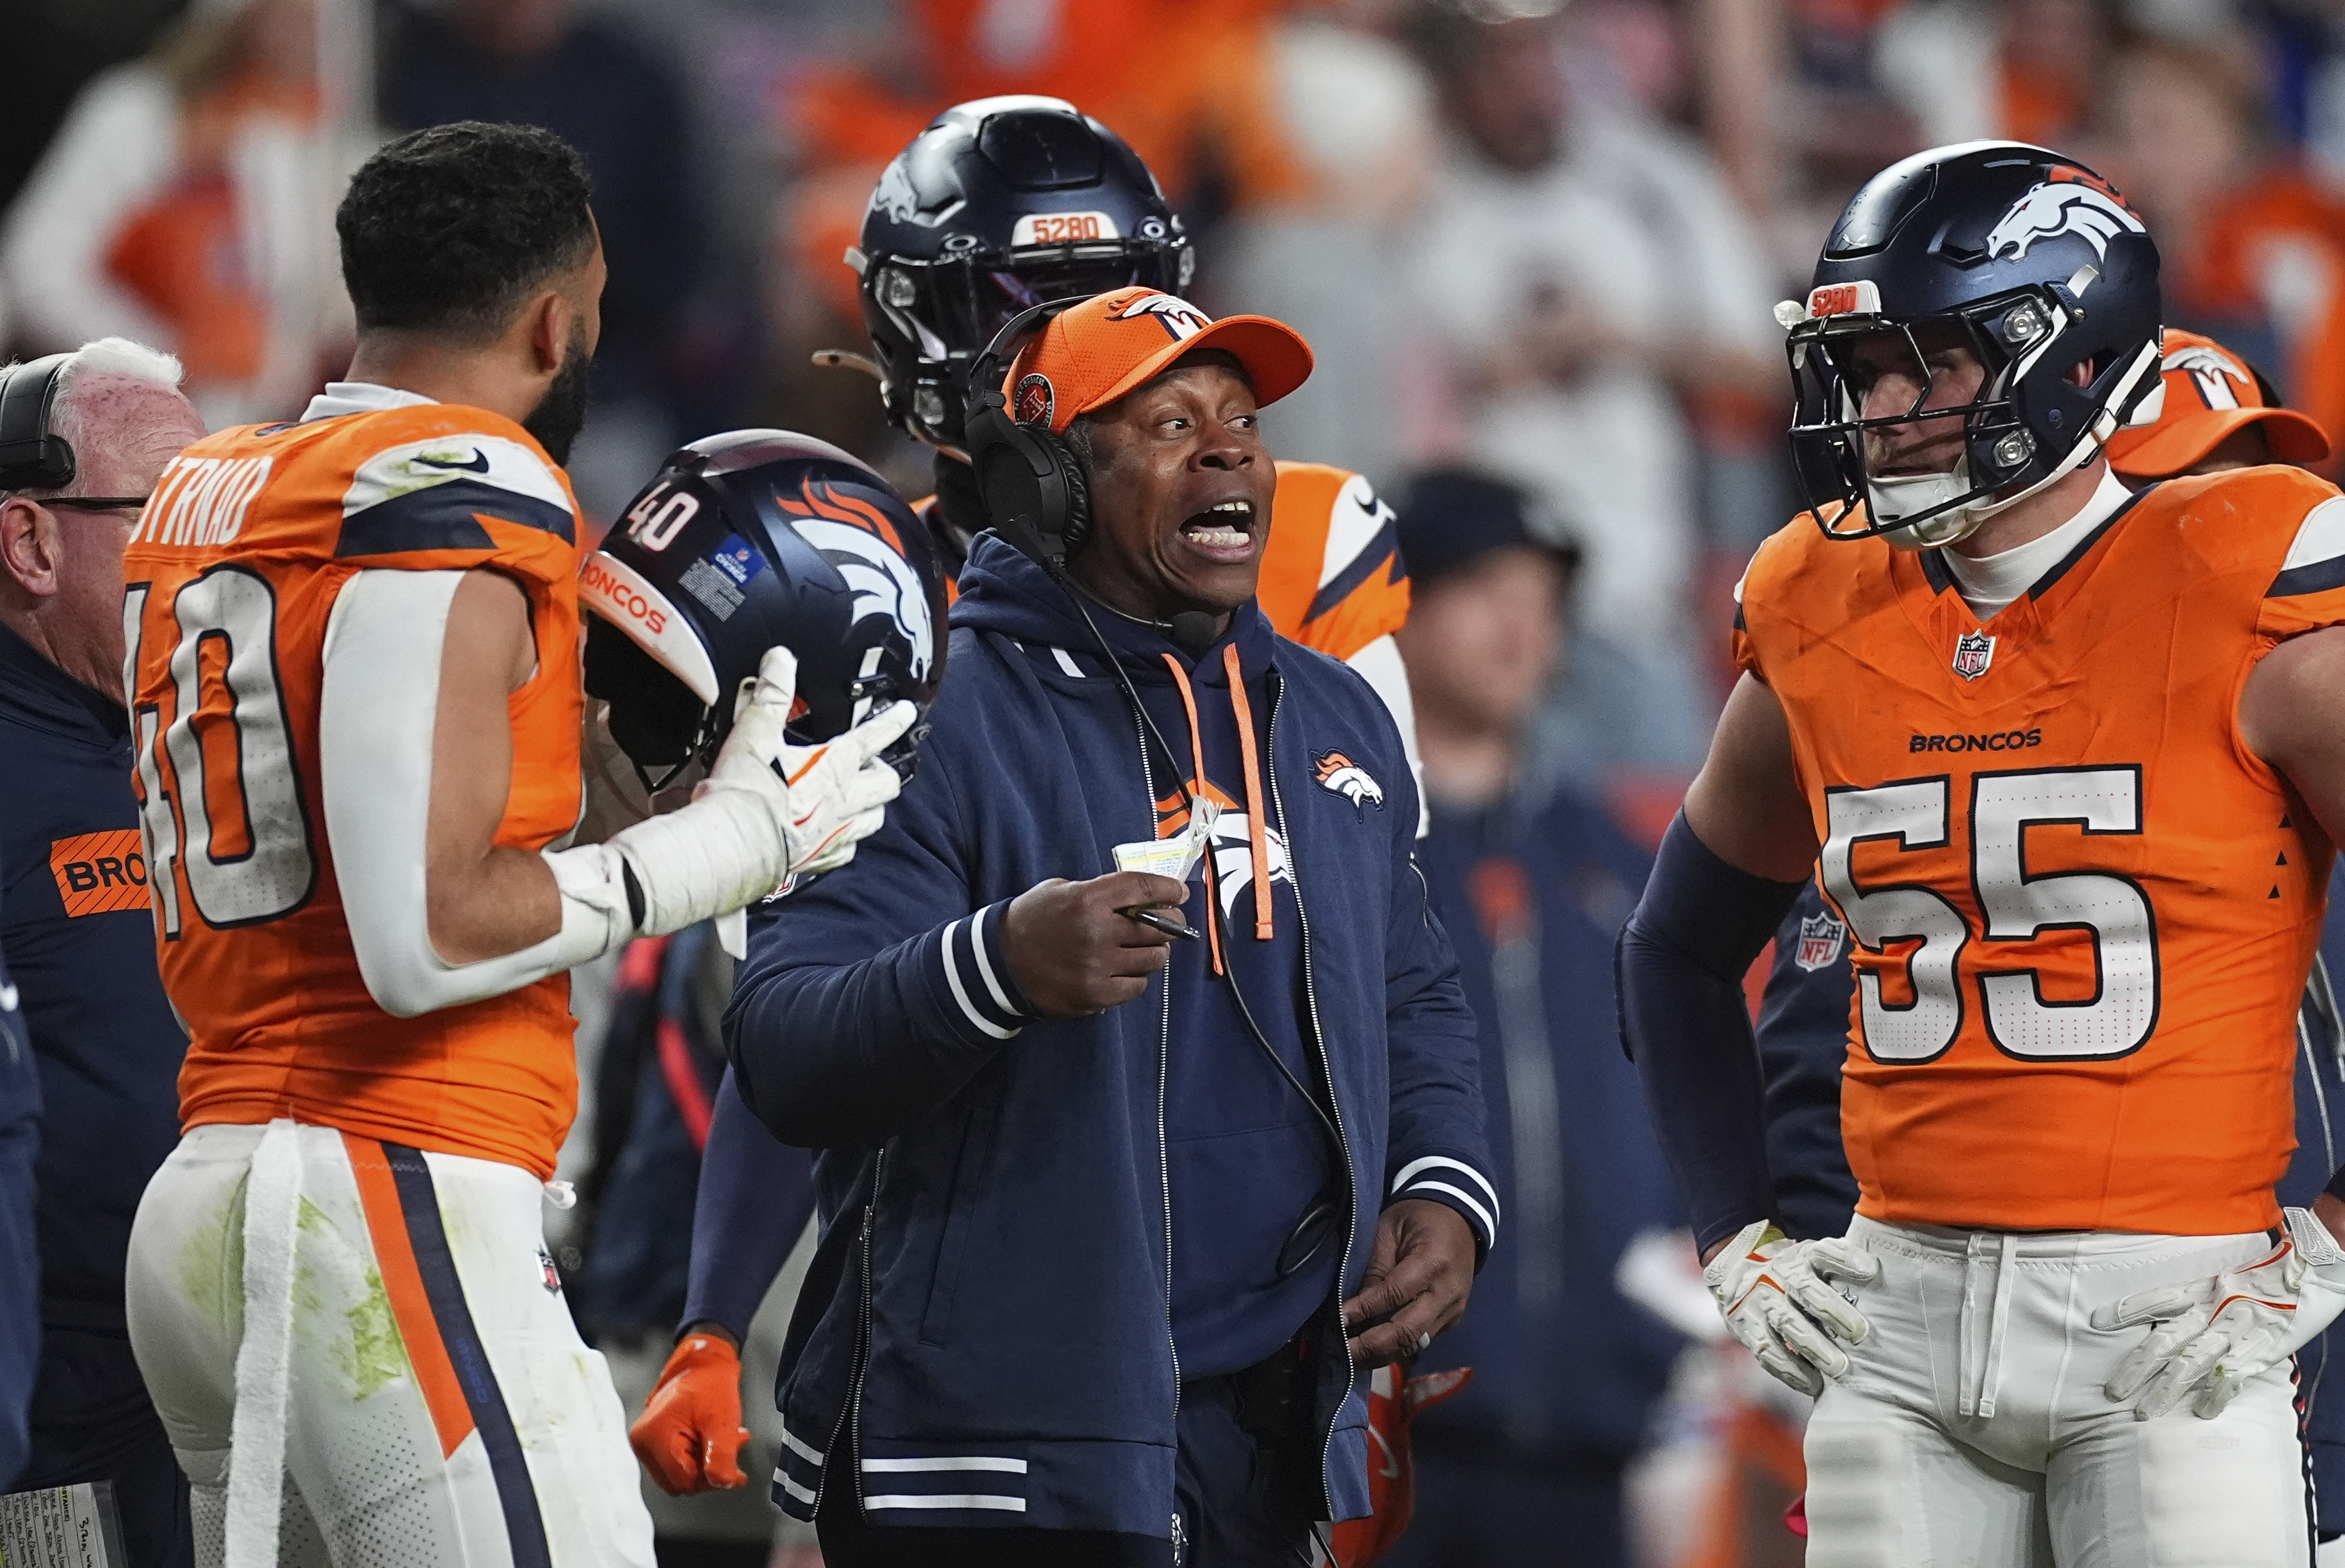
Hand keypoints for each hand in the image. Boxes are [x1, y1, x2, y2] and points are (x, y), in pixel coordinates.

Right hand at [609, 648, 915, 935]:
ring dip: (872, 808)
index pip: (873, 737)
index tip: (905, 713)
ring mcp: (833, 834)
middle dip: (886, 772)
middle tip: (880, 764)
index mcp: (832, 767)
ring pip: (873, 821)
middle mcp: (841, 802)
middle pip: (885, 785)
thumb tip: (781, 661)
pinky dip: (846, 842)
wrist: (732, 846)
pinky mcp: (817, 860)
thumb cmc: (746, 793)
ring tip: (865, 799)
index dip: (892, 721)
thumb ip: (772, 694)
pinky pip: (845, 853)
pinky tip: (836, 838)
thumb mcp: (756, 732)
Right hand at [629, 1328, 750, 1494]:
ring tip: (729, 1441)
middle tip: (734, 1446)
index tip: (734, 1467)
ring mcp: (646, 1444)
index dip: (711, 1478)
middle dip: (711, 1471)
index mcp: (653, 1436)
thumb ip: (721, 1455)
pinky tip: (714, 1441)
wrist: (703, 1363)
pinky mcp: (654, 1444)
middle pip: (680, 1482)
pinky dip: (699, 1459)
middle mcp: (643, 1443)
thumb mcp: (722, 1420)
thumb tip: (722, 1483)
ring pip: (680, 1477)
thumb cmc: (710, 1384)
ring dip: (707, 1465)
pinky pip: (677, 1465)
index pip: (682, 1480)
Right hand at [1002, 872, 1187, 1016]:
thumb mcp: (1061, 890)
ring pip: (1152, 959)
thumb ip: (1101, 892)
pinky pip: (1136, 986)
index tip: (1180, 893)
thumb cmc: (1032, 921)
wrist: (998, 964)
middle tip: (1173, 922)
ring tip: (1145, 948)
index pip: (1143, 887)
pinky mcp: (1095, 995)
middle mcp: (1097, 933)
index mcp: (1087, 899)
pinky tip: (1126, 970)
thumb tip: (1141, 897)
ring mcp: (1097, 967)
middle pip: (1157, 926)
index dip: (1168, 888)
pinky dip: (1137, 977)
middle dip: (1172, 923)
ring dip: (1155, 952)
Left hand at [1343, 1200, 1477, 1366]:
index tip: (1339, 1319)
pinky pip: (1423, 1340)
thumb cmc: (1418, 1218)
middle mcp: (1448, 1291)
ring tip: (1354, 1359)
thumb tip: (1352, 1307)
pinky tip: (1374, 1350)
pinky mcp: (1453, 1319)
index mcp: (1433, 1261)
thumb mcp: (1389, 1229)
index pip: (1394, 1294)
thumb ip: (1375, 1268)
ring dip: (1383, 1354)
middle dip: (1373, 1346)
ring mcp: (1454, 1309)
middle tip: (1344, 1353)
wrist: (1459, 1218)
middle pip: (1408, 1331)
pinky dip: (1397, 1347)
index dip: (1364, 1309)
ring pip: (1416, 1343)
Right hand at [1703, 1220, 1877, 1396]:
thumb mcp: (1815, 1262)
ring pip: (1785, 1321)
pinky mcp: (1745, 1325)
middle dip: (1834, 1311)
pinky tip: (1812, 1383)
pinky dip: (1789, 1369)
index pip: (1823, 1251)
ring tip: (1837, 1368)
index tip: (1870, 1270)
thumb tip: (1888, 1282)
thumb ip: (1844, 1271)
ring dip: (1813, 1346)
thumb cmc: (1797, 1276)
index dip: (1846, 1259)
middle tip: (1859, 1334)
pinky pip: (1766, 1349)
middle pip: (1805, 1289)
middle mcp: (1778, 1273)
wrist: (1739, 1273)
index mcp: (1802, 1256)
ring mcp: (1758, 1299)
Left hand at [2096, 1206, 2344, 1418]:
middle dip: (2137, 1368)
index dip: (2128, 1308)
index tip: (2096, 1321)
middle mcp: (2214, 1311)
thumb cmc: (2264, 1277)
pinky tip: (2201, 1411)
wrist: (2312, 1268)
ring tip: (2145, 1411)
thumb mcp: (2220, 1279)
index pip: (2158, 1298)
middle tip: (2114, 1392)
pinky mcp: (2262, 1351)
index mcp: (2202, 1291)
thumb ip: (2192, 1296)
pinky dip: (2217, 1394)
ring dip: (2166, 1389)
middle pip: (2166, 1340)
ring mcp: (2237, 1333)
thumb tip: (2156, 1312)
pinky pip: (2234, 1376)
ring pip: (2193, 1363)